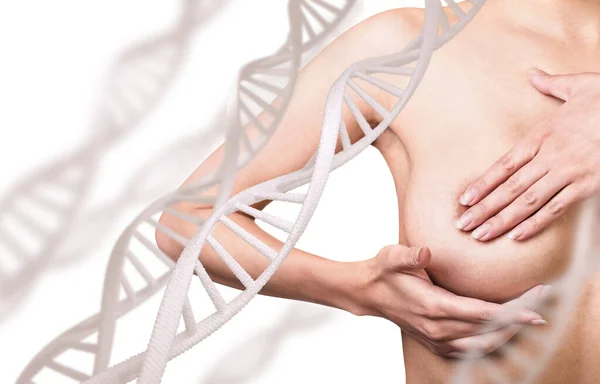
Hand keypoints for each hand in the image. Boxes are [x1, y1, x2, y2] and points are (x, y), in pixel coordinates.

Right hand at [354, 244, 548, 357]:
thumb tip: (427, 252)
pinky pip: (470, 352)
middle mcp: (437, 328)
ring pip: (482, 347)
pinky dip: (490, 345)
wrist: (368, 293)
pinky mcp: (435, 344)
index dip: (513, 312)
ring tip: (527, 320)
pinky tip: (502, 333)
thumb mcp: (393, 256)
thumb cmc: (384, 271)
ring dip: (509, 336)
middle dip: (519, 321)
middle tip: (541, 305)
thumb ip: (411, 255)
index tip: (537, 305)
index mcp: (433, 306)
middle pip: (489, 332)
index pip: (482, 314)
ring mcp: (436, 340)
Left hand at [456, 69, 599, 240]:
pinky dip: (536, 224)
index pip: (504, 165)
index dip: (482, 184)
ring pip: (528, 202)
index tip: (464, 199)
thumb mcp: (578, 86)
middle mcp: (550, 156)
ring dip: (502, 220)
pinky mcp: (587, 185)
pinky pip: (557, 209)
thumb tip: (534, 74)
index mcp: (542, 135)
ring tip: (480, 235)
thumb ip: (551, 84)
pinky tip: (516, 236)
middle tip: (462, 225)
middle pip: (510, 188)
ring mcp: (568, 173)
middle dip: (484, 209)